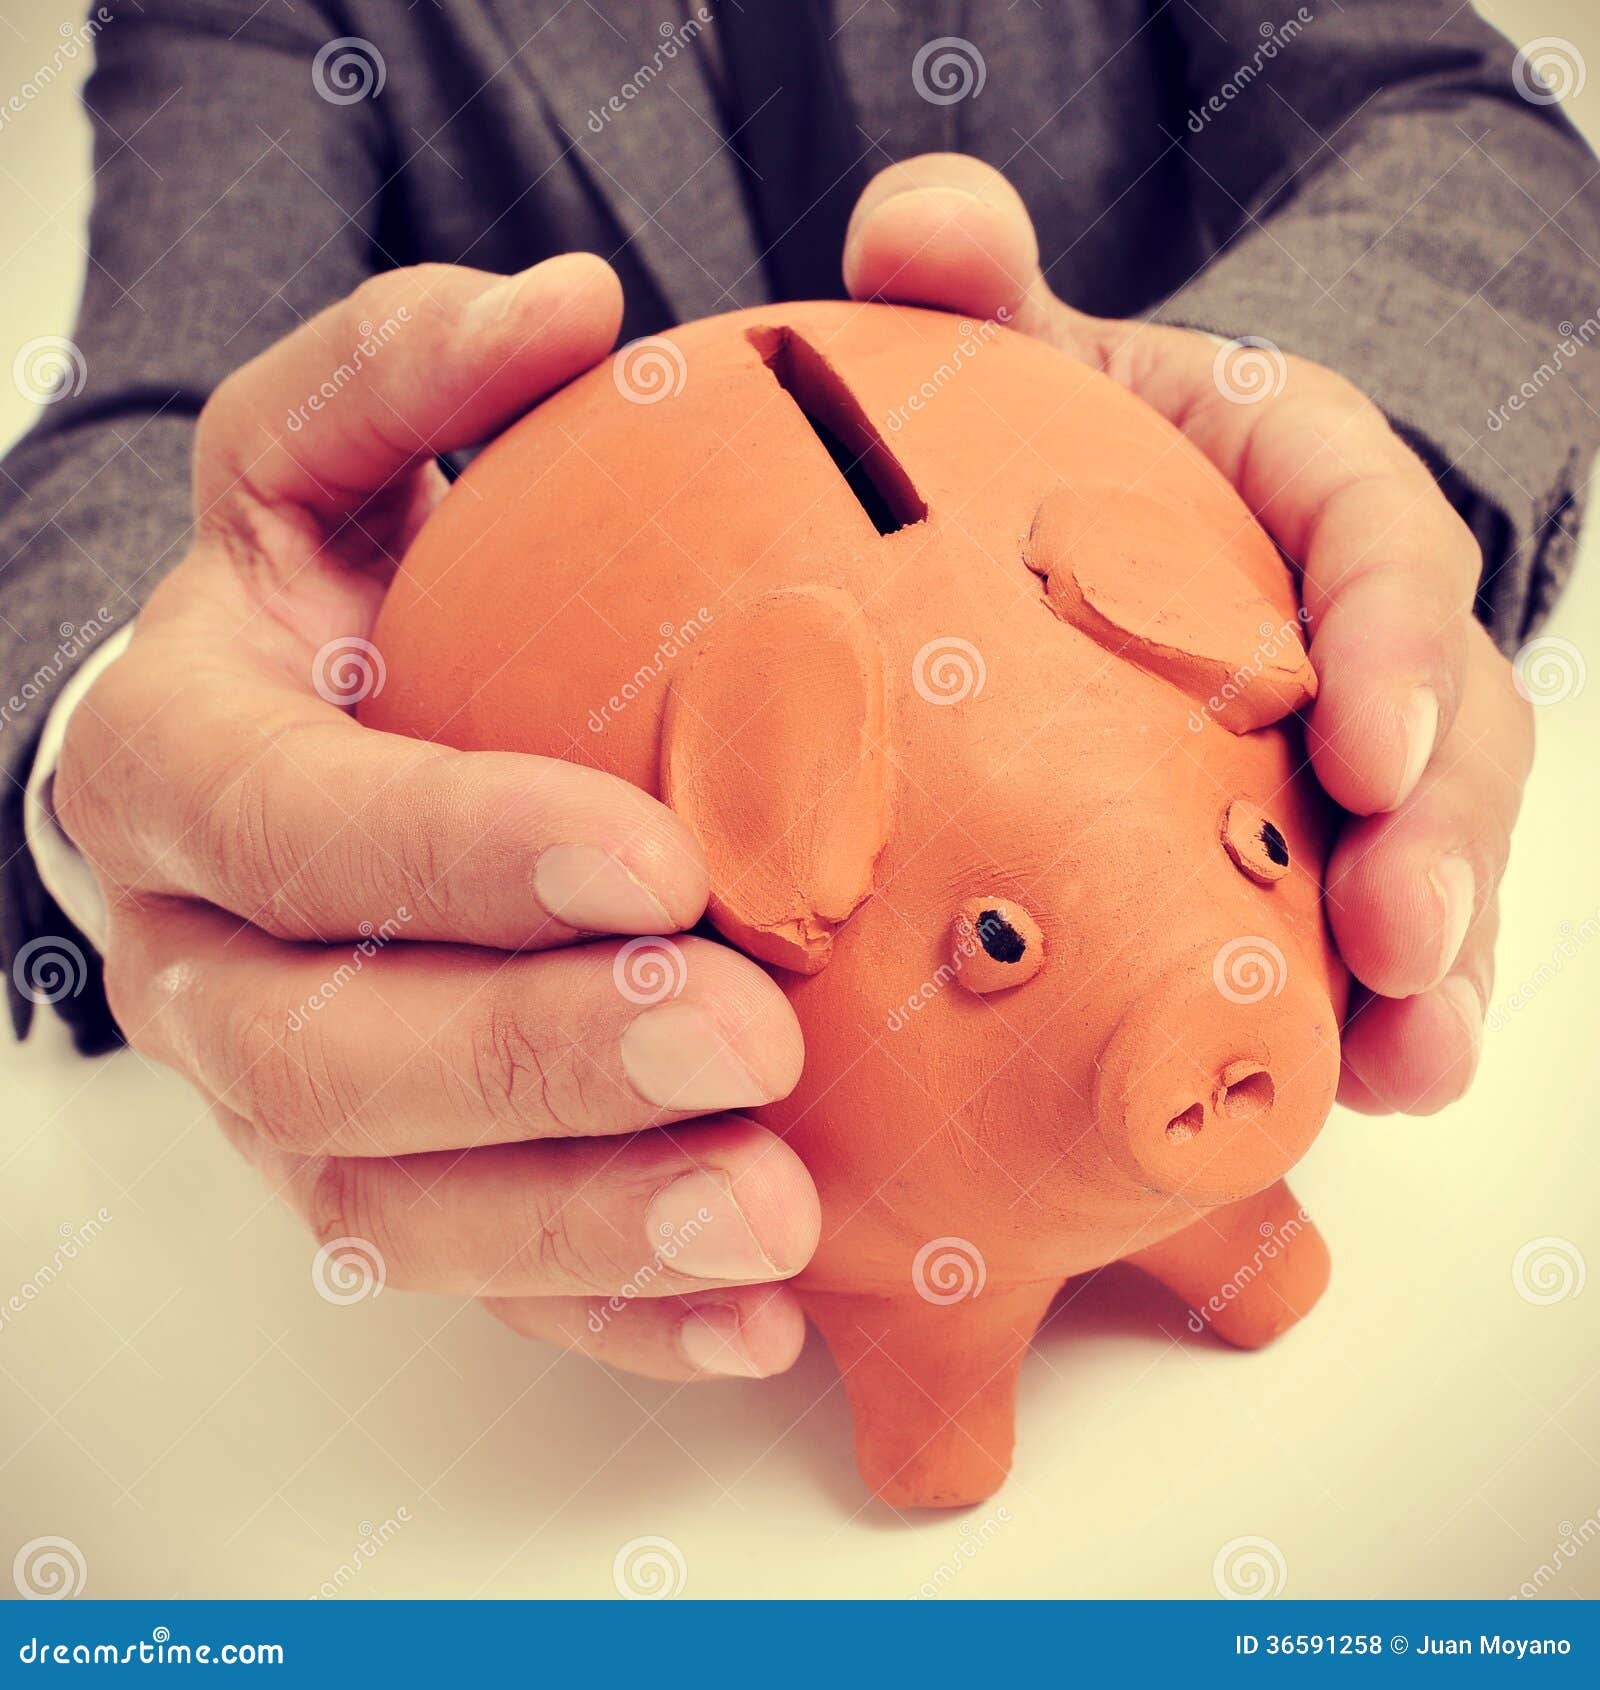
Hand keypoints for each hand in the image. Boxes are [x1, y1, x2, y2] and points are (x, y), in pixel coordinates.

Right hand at [53, 256, 818, 1377]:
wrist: (274, 762)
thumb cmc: (323, 612)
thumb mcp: (328, 465)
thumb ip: (407, 376)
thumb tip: (554, 307)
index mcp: (179, 774)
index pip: (285, 825)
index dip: (448, 850)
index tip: (650, 858)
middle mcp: (205, 965)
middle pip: (325, 1054)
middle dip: (535, 1059)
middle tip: (742, 1039)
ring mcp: (286, 1105)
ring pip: (393, 1211)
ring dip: (587, 1226)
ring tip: (775, 1215)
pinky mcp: (383, 1186)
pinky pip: (480, 1287)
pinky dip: (617, 1312)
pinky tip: (758, 1315)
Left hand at [842, 154, 1533, 1113]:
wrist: (1062, 531)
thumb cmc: (1048, 445)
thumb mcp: (1020, 357)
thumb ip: (971, 286)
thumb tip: (916, 227)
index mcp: (1302, 487)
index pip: (1385, 545)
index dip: (1395, 642)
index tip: (1364, 742)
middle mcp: (1351, 627)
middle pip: (1446, 729)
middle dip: (1442, 841)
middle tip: (1404, 942)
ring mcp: (1341, 753)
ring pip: (1428, 856)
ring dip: (1434, 967)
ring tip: (1408, 1067)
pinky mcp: (1302, 848)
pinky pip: (1357, 934)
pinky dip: (1363, 1016)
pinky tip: (1353, 1092)